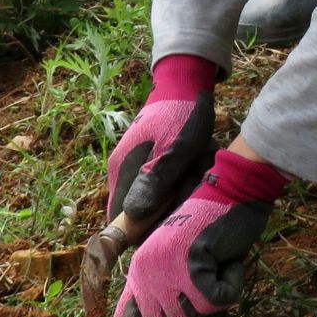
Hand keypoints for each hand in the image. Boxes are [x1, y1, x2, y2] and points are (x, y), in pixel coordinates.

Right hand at [105, 55, 219, 230]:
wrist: (184, 84)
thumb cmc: (180, 118)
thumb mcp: (174, 151)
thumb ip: (154, 182)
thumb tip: (132, 216)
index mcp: (122, 173)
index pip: (120, 219)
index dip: (141, 231)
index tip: (167, 228)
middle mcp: (122, 172)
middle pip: (139, 210)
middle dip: (164, 210)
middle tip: (189, 194)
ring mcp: (134, 164)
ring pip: (153, 196)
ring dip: (175, 194)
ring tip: (197, 177)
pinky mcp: (148, 159)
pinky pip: (161, 181)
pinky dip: (179, 181)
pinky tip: (196, 170)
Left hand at [112, 148, 287, 316]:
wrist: (233, 189)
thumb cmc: (213, 225)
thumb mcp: (180, 262)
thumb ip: (169, 294)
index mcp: (138, 273)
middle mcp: (144, 274)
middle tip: (209, 296)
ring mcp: (164, 271)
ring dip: (215, 303)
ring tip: (219, 271)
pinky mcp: (190, 268)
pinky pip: (217, 302)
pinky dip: (232, 286)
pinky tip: (229, 261)